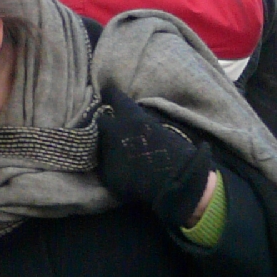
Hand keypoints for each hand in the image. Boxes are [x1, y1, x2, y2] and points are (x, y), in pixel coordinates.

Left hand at [96, 85, 214, 228]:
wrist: (175, 184)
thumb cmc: (177, 153)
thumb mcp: (162, 127)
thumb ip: (143, 120)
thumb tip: (137, 116)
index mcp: (131, 117)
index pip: (112, 97)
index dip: (111, 95)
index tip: (109, 92)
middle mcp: (113, 133)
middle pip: (101, 121)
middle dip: (105, 122)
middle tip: (112, 126)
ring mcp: (107, 154)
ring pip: (99, 143)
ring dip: (106, 143)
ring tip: (117, 147)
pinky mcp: (106, 174)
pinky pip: (104, 163)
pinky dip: (109, 162)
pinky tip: (120, 165)